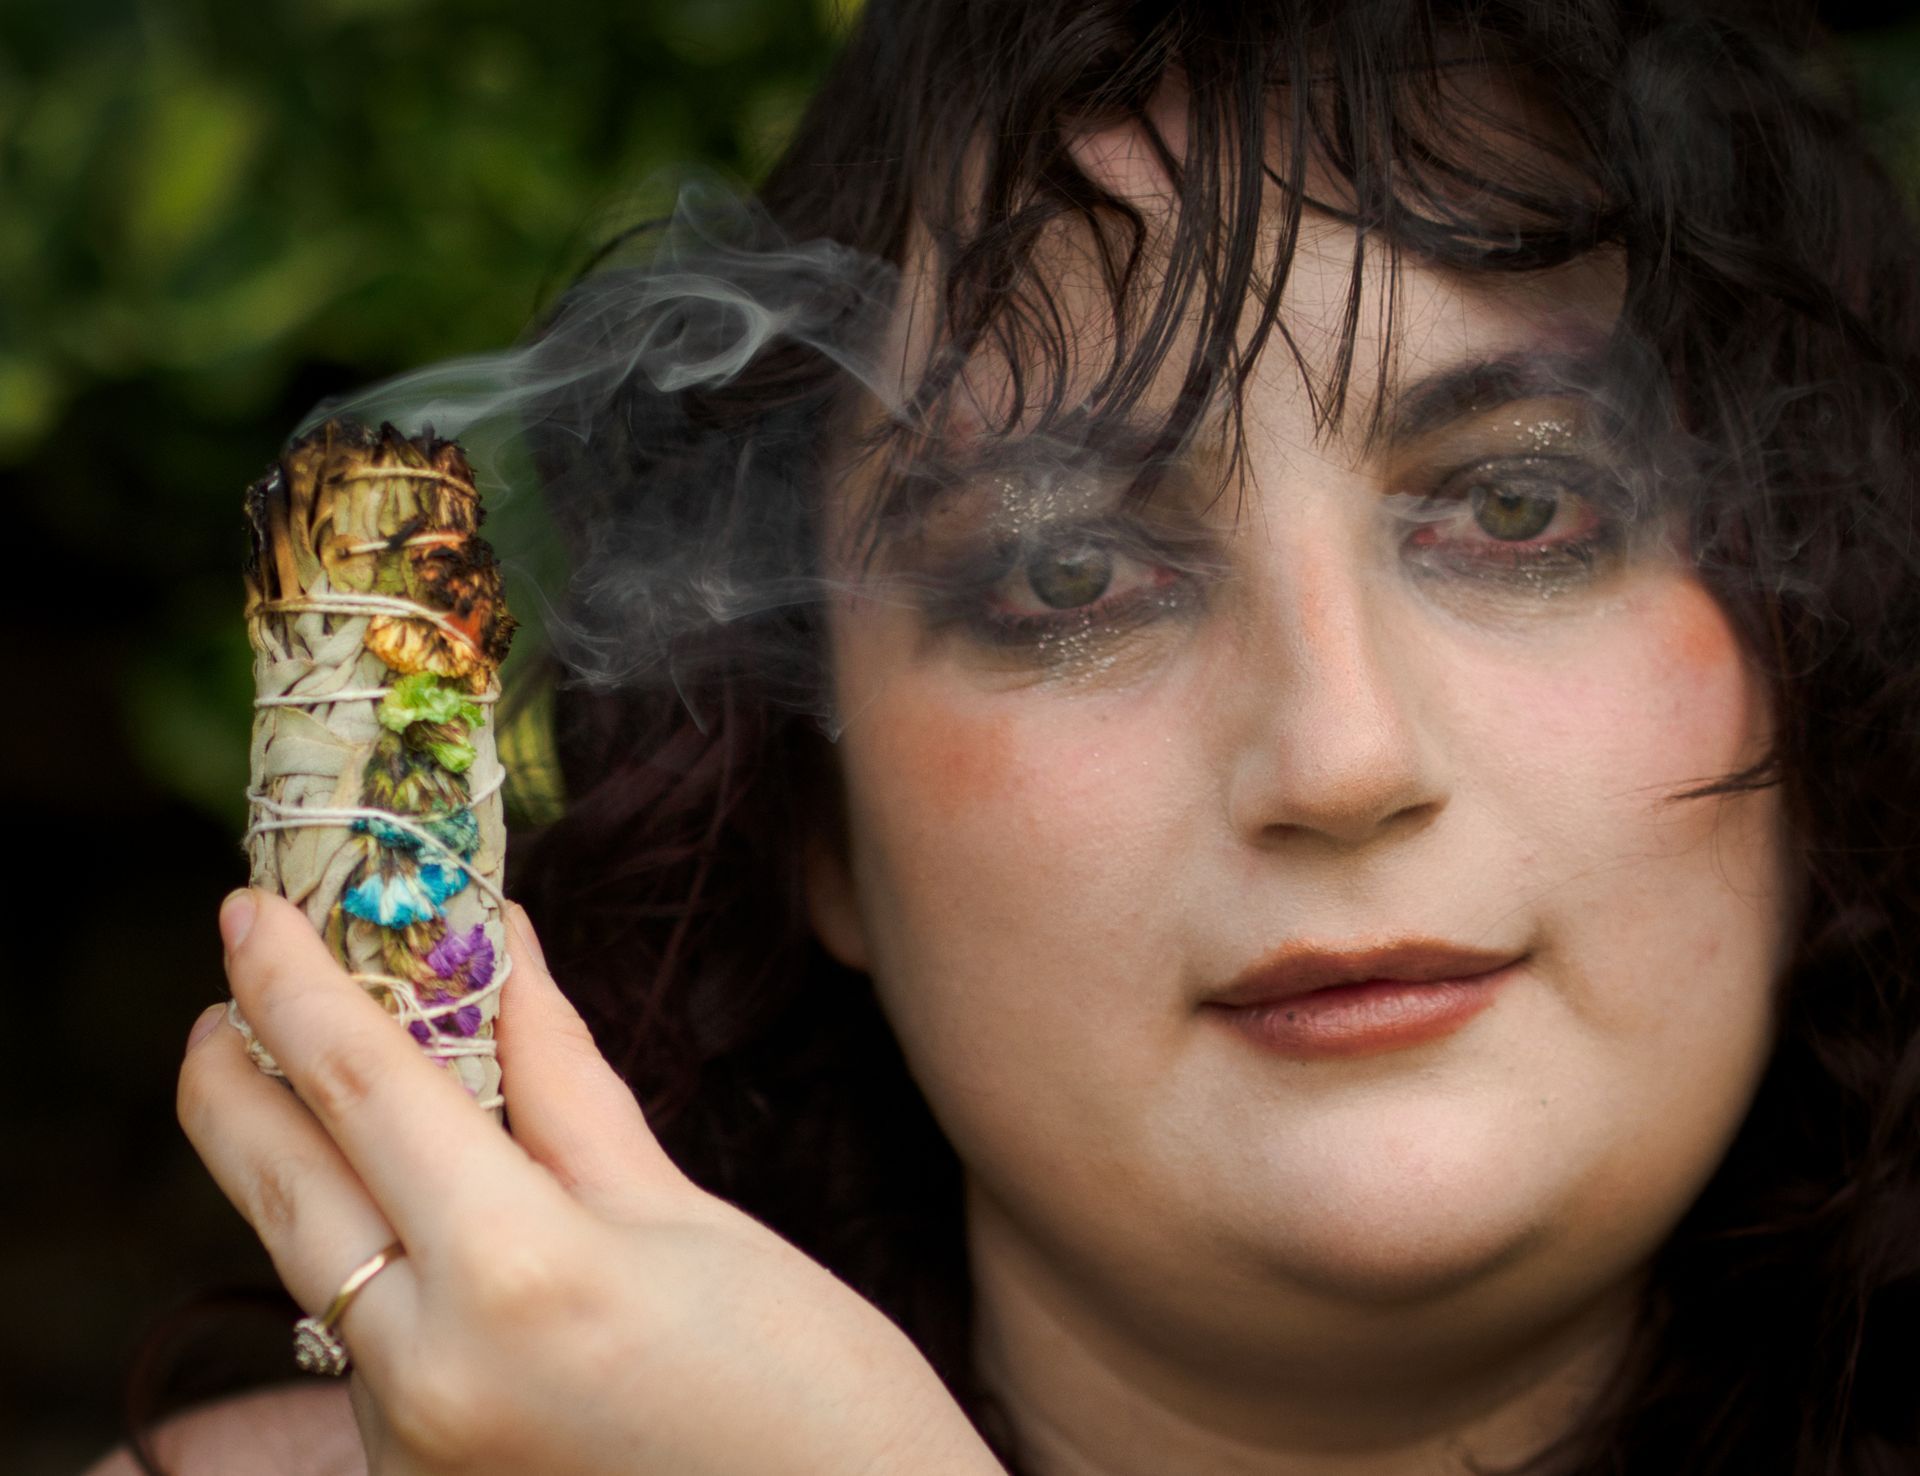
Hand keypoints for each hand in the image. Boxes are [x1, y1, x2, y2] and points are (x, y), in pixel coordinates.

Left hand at [180, 890, 1005, 1475]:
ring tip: (333, 1076)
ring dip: (301, 1160)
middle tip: (239, 987)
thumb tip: (500, 956)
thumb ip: (561, 1085)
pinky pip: (357, 1338)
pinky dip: (363, 1249)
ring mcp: (407, 1448)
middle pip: (277, 1183)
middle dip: (232, 1071)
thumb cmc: (813, 1388)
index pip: (361, 1086)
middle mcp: (427, 1372)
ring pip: (307, 1263)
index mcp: (517, 1276)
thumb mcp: (688, 1215)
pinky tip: (408, 1205)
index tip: (249, 903)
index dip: (292, 979)